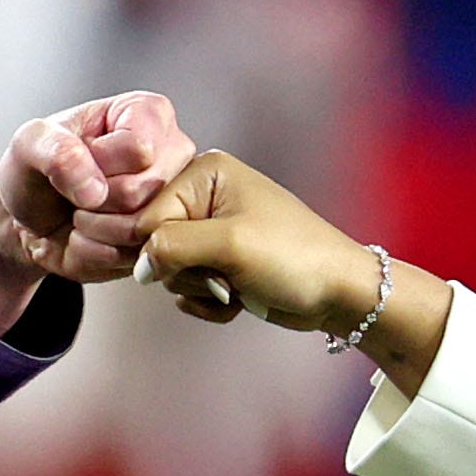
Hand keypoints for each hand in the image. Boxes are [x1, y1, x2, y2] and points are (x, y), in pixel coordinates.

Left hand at [0, 91, 197, 328]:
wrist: (29, 217)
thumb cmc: (37, 170)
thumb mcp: (30, 144)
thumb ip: (56, 151)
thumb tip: (93, 188)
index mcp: (148, 113)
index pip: (139, 147)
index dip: (100, 162)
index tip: (82, 158)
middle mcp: (173, 155)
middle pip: (145, 190)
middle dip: (97, 200)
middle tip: (79, 192)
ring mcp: (174, 201)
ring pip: (142, 228)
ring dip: (96, 229)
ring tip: (81, 213)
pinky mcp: (163, 239)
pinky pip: (133, 256)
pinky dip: (97, 252)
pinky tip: (89, 235)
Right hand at [126, 151, 455, 388]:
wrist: (340, 292)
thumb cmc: (294, 257)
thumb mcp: (228, 245)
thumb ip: (171, 247)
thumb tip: (136, 266)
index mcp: (204, 173)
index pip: (145, 216)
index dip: (158, 251)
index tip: (193, 264)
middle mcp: (204, 196)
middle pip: (154, 246)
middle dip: (186, 271)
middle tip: (223, 274)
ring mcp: (211, 231)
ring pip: (170, 272)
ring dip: (201, 289)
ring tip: (236, 284)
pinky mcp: (219, 262)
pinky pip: (188, 290)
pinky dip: (209, 301)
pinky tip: (238, 298)